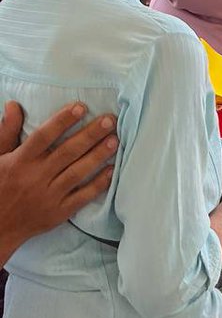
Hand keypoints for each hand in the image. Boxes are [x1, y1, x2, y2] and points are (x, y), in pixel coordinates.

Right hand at [0, 102, 118, 261]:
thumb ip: (7, 132)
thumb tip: (14, 105)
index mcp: (19, 161)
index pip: (43, 136)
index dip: (62, 120)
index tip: (80, 107)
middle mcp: (35, 177)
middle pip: (67, 152)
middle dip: (90, 135)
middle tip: (110, 120)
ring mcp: (48, 196)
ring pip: (77, 173)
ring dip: (98, 156)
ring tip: (115, 140)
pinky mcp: (58, 212)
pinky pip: (82, 197)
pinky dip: (98, 184)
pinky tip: (112, 171)